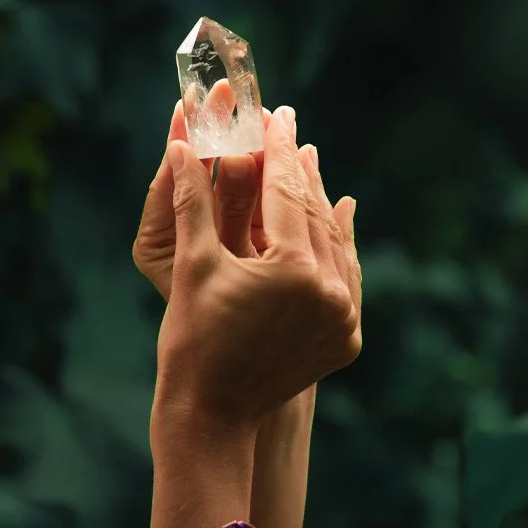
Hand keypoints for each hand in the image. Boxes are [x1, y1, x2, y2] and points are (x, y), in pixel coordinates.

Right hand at [154, 105, 360, 428]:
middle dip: (298, 171)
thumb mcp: (193, 263)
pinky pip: (346, 278)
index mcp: (294, 271)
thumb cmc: (192, 340)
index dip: (275, 149)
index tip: (272, 113)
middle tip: (290, 130)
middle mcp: (330, 293)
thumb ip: (194, 197)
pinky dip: (339, 247)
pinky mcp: (347, 339)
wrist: (212, 413)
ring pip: (335, 245)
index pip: (284, 194)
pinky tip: (340, 216)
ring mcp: (344, 319)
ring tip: (309, 165)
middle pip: (314, 216)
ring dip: (320, 204)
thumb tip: (181, 140)